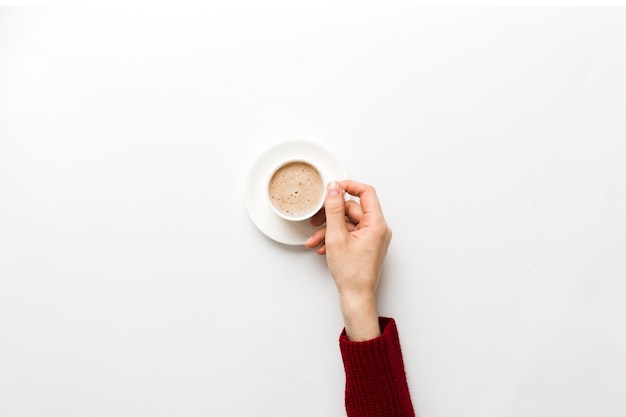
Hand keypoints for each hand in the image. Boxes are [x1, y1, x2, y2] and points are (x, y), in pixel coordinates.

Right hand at [305, 180, 391, 340]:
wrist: (356, 297)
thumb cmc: (351, 274)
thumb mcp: (336, 236)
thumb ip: (333, 209)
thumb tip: (333, 188)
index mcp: (377, 224)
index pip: (366, 193)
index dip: (348, 186)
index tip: (333, 187)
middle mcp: (378, 229)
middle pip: (352, 209)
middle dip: (330, 216)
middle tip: (315, 221)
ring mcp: (373, 238)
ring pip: (348, 223)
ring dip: (329, 230)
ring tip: (315, 240)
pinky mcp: (366, 245)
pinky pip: (350, 233)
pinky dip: (335, 237)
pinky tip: (322, 247)